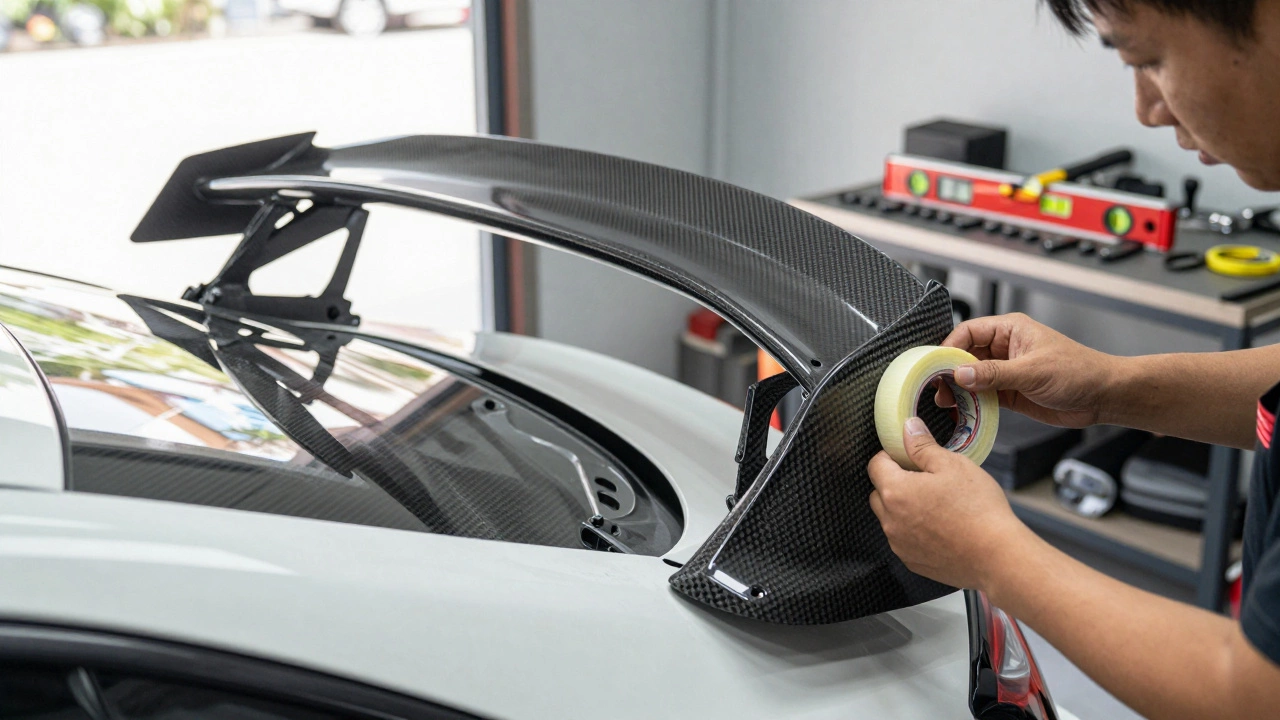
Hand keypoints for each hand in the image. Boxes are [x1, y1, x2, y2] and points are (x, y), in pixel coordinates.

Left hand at [868, 417, 1032, 590]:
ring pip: (890, 518)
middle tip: (924, 479)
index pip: (875, 465)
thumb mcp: (952, 464)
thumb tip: (908, 429)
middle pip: (878, 493)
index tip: (906, 456)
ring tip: (936, 505)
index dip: (890, 456)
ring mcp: (899, 544)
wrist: (997, 556)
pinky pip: (903, 539)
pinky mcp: (912, 561)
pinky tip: (940, 527)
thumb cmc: (978, 509)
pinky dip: (914, 531)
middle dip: (894, 482)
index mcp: (895, 491)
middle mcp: (890, 520)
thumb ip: (923, 446)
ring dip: (903, 508)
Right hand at [935, 312, 1117, 428]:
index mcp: (1010, 330)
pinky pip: (982, 395)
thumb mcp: (1032, 371)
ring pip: (971, 377)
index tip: (937, 366)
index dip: (950, 347)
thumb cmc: (1079, 372)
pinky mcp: (1010, 392)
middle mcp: (1005, 348)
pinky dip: (971, 403)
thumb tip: (960, 375)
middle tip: (939, 388)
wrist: (1103, 397)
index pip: (968, 332)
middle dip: (950, 371)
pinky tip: (963, 410)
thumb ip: (994, 374)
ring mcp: (1006, 371)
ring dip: (958, 389)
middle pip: (965, 355)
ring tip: (947, 402)